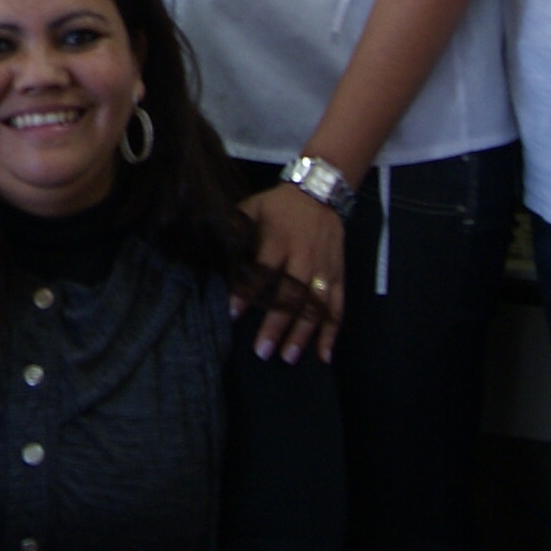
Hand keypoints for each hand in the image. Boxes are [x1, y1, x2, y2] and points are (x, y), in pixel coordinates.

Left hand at [237, 184, 348, 362]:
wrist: (320, 193)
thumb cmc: (279, 205)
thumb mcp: (253, 207)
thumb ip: (235, 228)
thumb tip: (210, 248)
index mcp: (280, 241)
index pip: (263, 271)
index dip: (247, 293)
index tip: (233, 315)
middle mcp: (304, 258)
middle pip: (291, 296)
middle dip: (277, 325)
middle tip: (262, 351)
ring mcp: (324, 270)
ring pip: (316, 307)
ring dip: (303, 334)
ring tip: (288, 357)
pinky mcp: (339, 276)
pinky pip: (338, 308)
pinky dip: (332, 332)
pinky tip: (324, 355)